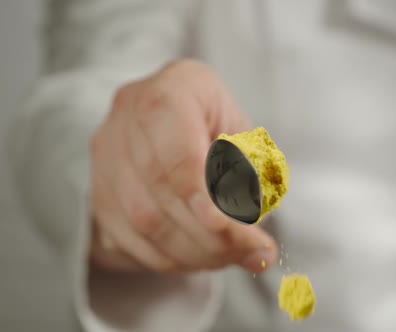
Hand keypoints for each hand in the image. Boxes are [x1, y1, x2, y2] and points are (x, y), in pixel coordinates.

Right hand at [89, 60, 276, 274]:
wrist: (176, 115)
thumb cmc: (219, 124)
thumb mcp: (249, 141)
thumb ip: (256, 187)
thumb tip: (260, 252)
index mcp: (174, 88)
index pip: (176, 145)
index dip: (197, 191)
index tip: (223, 225)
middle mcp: (129, 114)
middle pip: (158, 187)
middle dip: (206, 232)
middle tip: (246, 251)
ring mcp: (106, 151)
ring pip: (139, 217)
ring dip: (189, 251)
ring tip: (227, 258)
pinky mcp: (97, 186)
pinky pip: (123, 236)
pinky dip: (164, 258)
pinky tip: (196, 260)